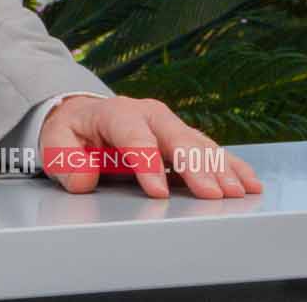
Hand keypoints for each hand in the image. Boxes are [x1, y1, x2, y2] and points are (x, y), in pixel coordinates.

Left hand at [38, 94, 261, 199]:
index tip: (158, 192)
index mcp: (117, 113)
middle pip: (176, 139)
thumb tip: (83, 178)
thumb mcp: (57, 143)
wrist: (85, 116)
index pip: (134, 137)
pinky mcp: (183, 138)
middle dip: (196, 168)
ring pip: (199, 145)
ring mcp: (169, 124)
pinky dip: (231, 166)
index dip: (147, 163)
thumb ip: (66, 160)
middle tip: (212, 194)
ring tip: (238, 191)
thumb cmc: (73, 133)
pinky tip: (248, 181)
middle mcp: (149, 114)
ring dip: (220, 169)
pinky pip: (211, 151)